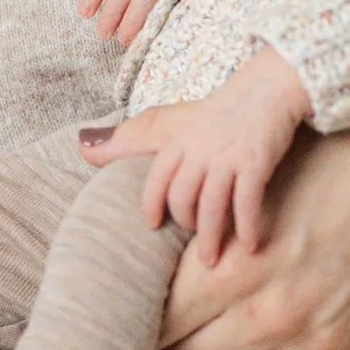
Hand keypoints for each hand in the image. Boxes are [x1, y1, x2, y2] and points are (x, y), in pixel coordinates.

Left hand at [82, 50, 349, 349]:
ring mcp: (319, 341)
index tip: (139, 321)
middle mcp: (269, 311)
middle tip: (168, 348)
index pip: (151, 326)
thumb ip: (154, 147)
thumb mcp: (237, 142)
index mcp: (228, 262)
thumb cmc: (330, 142)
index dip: (138, 327)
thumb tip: (83, 144)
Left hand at [101, 49, 313, 260]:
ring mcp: (227, 157)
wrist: (268, 89)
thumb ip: (131, 138)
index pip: (156, 178)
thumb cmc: (219, 110)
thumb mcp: (173, 121)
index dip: (152, 204)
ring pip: (212, 206)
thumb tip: (81, 147)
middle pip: (182, 197)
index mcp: (176, 141)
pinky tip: (250, 245)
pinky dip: (248, 227)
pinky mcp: (255, 163)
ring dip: (211, 238)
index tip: (151, 225)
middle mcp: (199, 150)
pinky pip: (247, 203)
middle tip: (192, 242)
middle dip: (184, 224)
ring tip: (212, 261)